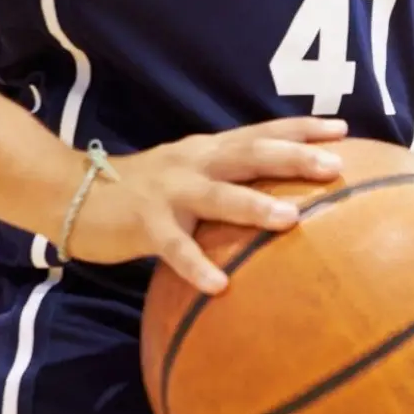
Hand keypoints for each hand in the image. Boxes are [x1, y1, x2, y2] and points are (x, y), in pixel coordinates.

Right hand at [65, 116, 349, 293]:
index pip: (261, 132)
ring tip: (291, 220)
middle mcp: (194, 162)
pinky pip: (174, 248)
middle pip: (250, 154)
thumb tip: (275, 192)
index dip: (300, 128)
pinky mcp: (144, 224)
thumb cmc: (140, 189)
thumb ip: (224, 177)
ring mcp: (170, 192)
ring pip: (218, 195)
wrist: (70, 191)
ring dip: (254, 207)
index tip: (343, 129)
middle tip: (334, 166)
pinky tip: (219, 285)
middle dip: (293, 158)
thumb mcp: (187, 172)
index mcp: (208, 149)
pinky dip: (196, 265)